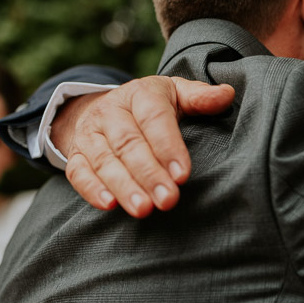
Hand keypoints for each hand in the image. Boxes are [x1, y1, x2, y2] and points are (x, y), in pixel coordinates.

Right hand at [54, 77, 234, 216]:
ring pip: (104, 160)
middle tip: (168, 199)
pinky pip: (78, 172)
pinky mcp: (76, 154)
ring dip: (124, 187)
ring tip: (143, 209)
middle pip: (128, 143)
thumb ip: (200, 97)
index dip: (168, 146)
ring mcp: (90, 133)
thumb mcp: (176, 94)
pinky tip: (109, 205)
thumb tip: (227, 94)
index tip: (183, 174)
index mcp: (140, 93)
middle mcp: (110, 111)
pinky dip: (91, 189)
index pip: (154, 118)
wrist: (106, 107)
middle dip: (149, 174)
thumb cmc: (152, 105)